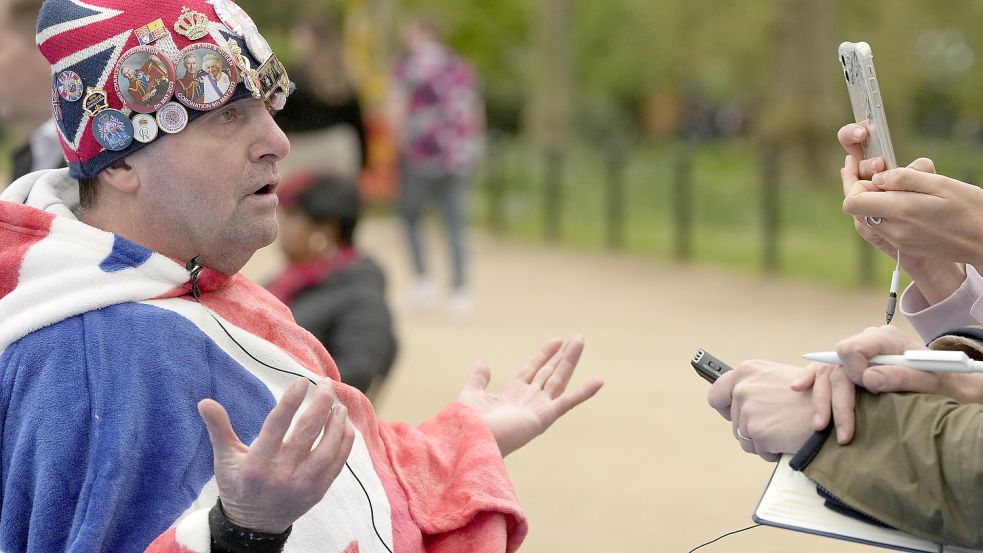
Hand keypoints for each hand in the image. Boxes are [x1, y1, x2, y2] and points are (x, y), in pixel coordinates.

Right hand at [198, 378, 354, 532]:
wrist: (253, 526)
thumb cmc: (238, 485)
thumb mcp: (224, 459)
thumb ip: (219, 429)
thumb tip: (205, 402)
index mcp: (257, 465)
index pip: (276, 427)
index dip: (290, 402)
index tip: (301, 382)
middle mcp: (282, 475)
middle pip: (307, 433)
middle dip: (320, 404)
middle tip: (324, 384)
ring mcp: (303, 485)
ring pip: (328, 448)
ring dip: (336, 422)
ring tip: (337, 403)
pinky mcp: (318, 491)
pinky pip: (337, 463)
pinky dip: (344, 441)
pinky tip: (345, 424)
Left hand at [456, 336, 603, 456]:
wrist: (471, 438)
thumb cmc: (468, 422)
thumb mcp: (472, 394)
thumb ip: (478, 379)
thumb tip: (482, 361)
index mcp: (512, 395)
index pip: (532, 370)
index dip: (544, 355)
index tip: (556, 340)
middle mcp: (528, 401)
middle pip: (549, 372)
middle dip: (562, 355)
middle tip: (577, 338)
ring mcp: (538, 408)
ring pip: (559, 379)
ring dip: (570, 360)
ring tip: (581, 341)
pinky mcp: (544, 417)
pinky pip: (568, 402)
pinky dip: (584, 392)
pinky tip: (599, 381)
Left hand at [707, 360, 814, 461]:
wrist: (836, 413)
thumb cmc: (815, 396)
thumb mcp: (780, 378)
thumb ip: (757, 387)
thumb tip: (740, 402)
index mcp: (748, 370)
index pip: (717, 393)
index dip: (726, 407)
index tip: (732, 413)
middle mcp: (743, 388)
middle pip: (734, 421)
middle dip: (753, 428)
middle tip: (777, 422)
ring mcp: (748, 410)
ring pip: (744, 438)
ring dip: (763, 439)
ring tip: (786, 427)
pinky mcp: (757, 432)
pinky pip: (758, 449)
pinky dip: (772, 450)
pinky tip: (788, 437)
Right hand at [791, 325, 982, 444]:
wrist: (950, 384)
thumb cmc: (944, 382)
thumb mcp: (931, 380)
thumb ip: (900, 376)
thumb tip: (867, 378)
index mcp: (885, 338)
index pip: (851, 348)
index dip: (853, 372)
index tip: (867, 391)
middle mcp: (867, 342)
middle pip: (836, 367)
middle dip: (835, 400)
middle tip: (842, 431)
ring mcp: (858, 354)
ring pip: (826, 374)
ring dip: (821, 401)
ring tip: (820, 426)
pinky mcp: (852, 367)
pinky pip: (824, 370)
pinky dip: (811, 379)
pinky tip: (799, 388)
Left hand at [838, 124, 967, 301]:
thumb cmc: (970, 208)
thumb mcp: (941, 184)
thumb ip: (905, 179)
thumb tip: (877, 177)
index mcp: (901, 211)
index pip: (852, 202)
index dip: (852, 183)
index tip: (859, 167)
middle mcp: (894, 230)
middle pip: (857, 210)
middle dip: (861, 189)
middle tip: (876, 171)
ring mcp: (898, 240)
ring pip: (868, 219)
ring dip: (872, 201)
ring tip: (891, 183)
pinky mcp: (904, 246)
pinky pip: (882, 227)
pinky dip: (883, 212)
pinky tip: (901, 199)